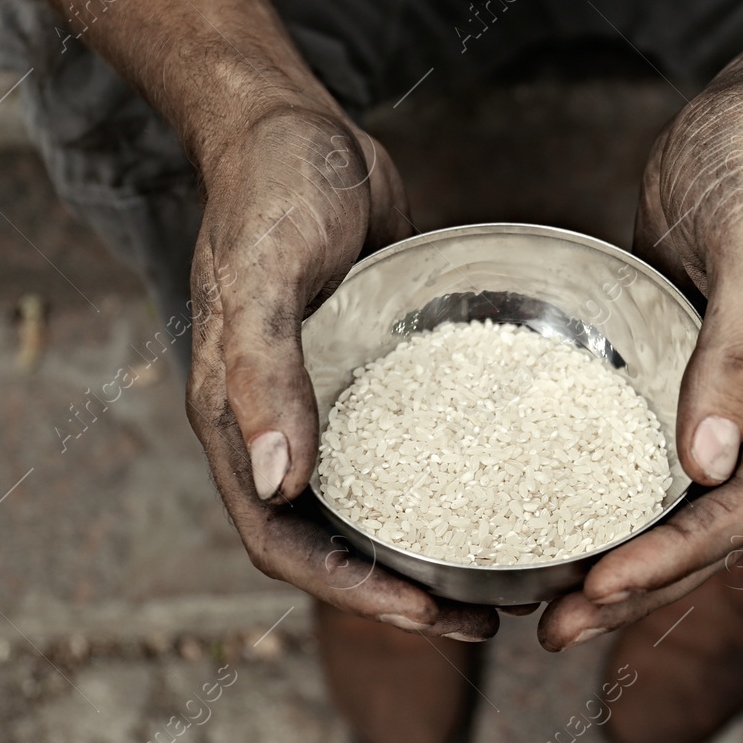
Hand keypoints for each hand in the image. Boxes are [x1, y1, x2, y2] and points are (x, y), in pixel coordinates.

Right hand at [185, 97, 499, 640]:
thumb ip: (263, 376)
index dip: (349, 592)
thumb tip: (275, 484)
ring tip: (504, 575)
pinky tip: (507, 488)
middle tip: (484, 616)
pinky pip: (402, 448)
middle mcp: (278, 426)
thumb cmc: (270, 190)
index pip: (282, 542)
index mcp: (235, 420)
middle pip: (331, 545)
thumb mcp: (266, 276)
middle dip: (399, 593)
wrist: (292, 126)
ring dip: (425, 550)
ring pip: (370, 505)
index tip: (426, 612)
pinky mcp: (365, 374)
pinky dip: (446, 482)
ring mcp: (321, 403)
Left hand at [536, 66, 742, 650]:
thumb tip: (708, 466)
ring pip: (680, 505)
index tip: (603, 586)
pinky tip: (559, 521)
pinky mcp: (683, 373)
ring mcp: (729, 396)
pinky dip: (611, 499)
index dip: (678, 555)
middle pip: (713, 525)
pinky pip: (649, 456)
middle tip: (559, 632)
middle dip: (641, 586)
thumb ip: (738, 353)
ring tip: (552, 612)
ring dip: (623, 561)